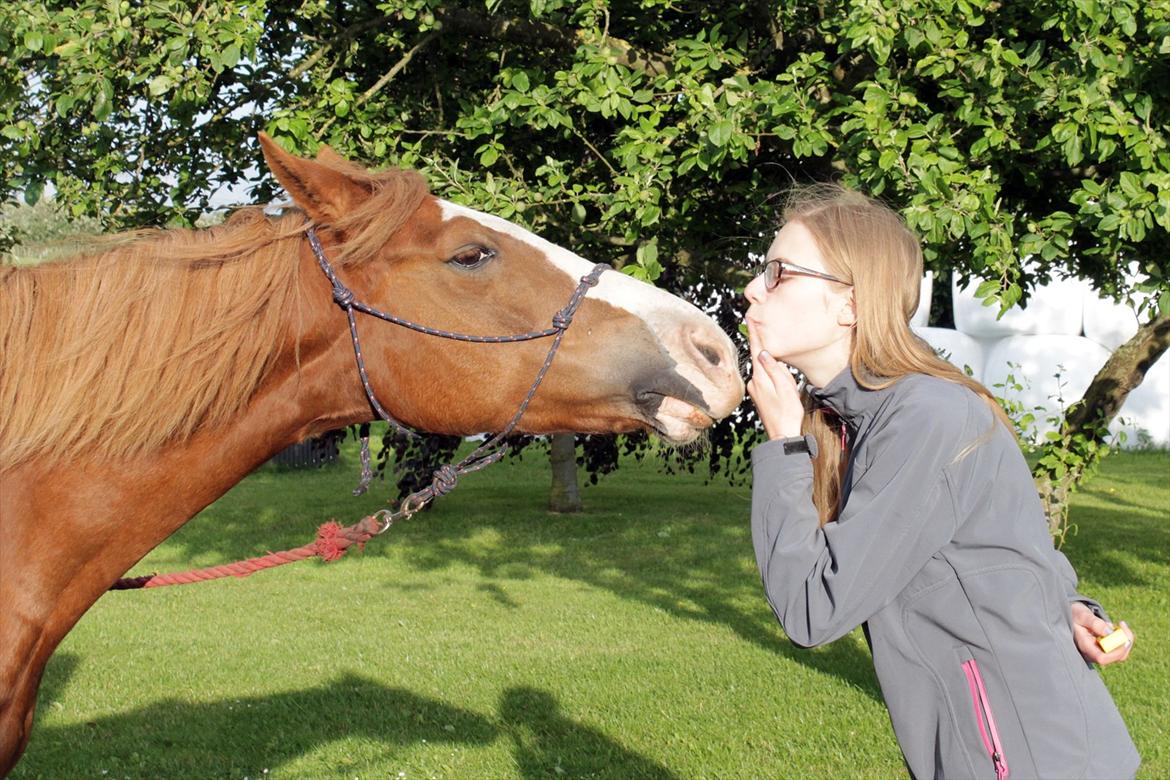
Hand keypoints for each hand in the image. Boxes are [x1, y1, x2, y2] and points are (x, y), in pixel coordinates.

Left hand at [745, 319, 803, 439]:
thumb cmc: (787, 412)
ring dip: (775, 370)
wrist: (782, 435)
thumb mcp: (785, 387)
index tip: (750, 318)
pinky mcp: (759, 395)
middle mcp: (754, 382)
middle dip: (769, 354)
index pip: (756, 350)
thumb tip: (762, 352)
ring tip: (785, 383)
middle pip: (761, 359)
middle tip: (776, 358)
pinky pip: (766, 380)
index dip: (755, 334)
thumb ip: (774, 368)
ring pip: (765, 370)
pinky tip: (783, 388)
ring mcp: (755, 389)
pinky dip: (774, 378)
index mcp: (760, 377)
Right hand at [1071, 602, 1133, 665]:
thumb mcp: (1082, 615)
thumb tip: (1109, 632)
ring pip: (1122, 653)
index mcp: (1084, 646)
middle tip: (1121, 623)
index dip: (1116, 652)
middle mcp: (1093, 653)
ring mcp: (1100, 653)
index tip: (1122, 637)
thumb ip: (1094, 623)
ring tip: (1118, 624)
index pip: (1102, 658)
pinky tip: (1117, 626)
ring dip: (1125, 637)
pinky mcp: (1106, 649)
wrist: (1073, 616)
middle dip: (1125, 640)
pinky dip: (1123, 636)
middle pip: (1117, 657)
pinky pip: (1121, 647)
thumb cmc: (1075, 615)